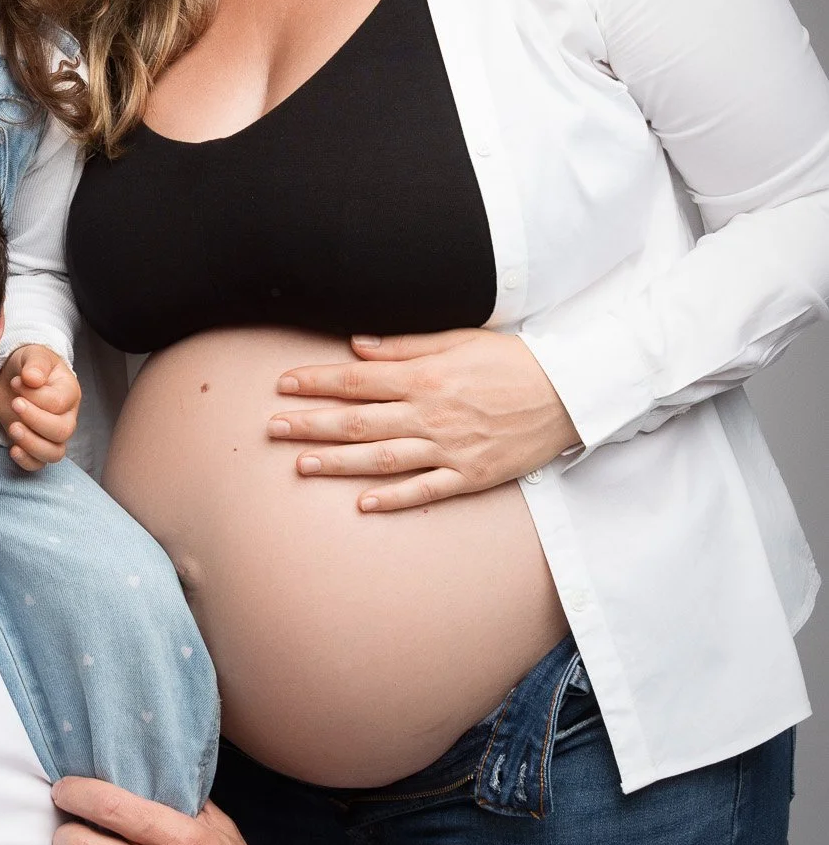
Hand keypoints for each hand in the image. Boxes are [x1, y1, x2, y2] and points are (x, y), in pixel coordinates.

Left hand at [0, 345, 80, 469]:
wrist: (16, 378)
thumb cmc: (28, 366)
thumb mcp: (32, 356)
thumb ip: (35, 364)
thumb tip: (33, 379)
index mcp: (69, 393)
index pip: (59, 403)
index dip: (36, 396)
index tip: (16, 382)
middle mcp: (67, 417)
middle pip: (62, 431)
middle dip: (35, 421)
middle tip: (14, 404)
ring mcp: (52, 436)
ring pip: (54, 453)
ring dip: (32, 444)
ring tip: (12, 427)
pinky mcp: (36, 447)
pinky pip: (39, 464)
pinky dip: (27, 461)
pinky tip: (13, 449)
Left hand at [268, 327, 580, 512]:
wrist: (572, 392)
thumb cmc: (515, 360)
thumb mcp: (461, 339)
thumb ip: (406, 345)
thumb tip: (358, 345)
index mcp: (426, 376)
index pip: (358, 380)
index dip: (317, 382)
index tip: (283, 384)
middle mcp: (431, 414)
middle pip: (359, 421)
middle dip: (311, 423)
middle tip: (273, 427)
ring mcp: (450, 448)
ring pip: (382, 458)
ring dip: (338, 463)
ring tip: (300, 465)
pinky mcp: (471, 476)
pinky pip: (425, 490)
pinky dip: (393, 499)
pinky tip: (362, 505)